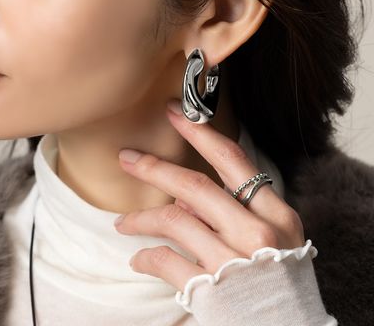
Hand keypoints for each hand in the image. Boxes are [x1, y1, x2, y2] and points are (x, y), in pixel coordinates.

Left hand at [114, 99, 305, 291]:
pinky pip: (165, 262)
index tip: (174, 112)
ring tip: (122, 222)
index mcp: (277, 215)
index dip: (199, 132)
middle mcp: (257, 233)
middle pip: (193, 186)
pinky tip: (138, 259)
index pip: (234, 160)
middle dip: (154, 168)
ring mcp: (234, 262)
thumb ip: (236, 212)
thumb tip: (182, 198)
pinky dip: (147, 257)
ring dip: (141, 218)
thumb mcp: (274, 241)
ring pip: (173, 220)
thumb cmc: (281, 286)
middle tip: (127, 158)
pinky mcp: (211, 292)